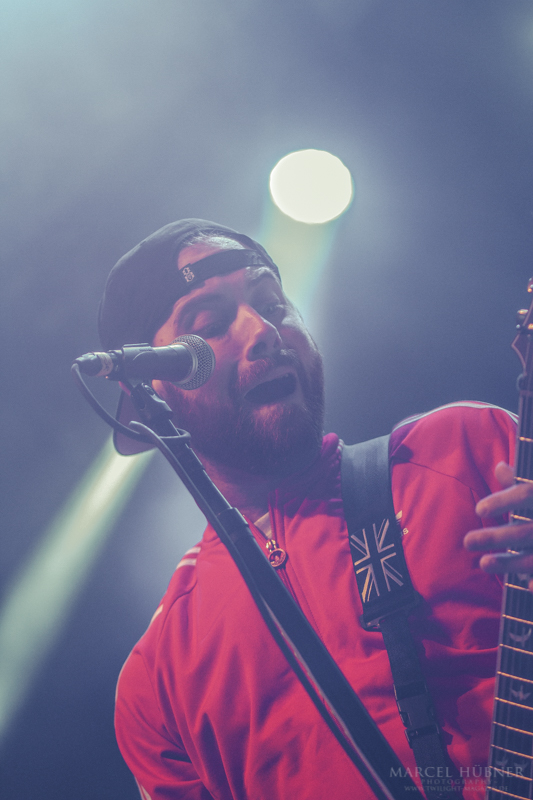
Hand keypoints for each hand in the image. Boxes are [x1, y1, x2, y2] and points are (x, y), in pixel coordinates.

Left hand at [464, 462, 532, 591]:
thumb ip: (524, 481)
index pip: (527, 494)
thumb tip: (500, 467)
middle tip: (467, 541)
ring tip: (483, 563)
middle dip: (495, 538)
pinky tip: (527, 586)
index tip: (478, 510)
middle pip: (526, 531)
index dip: (503, 501)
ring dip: (509, 563)